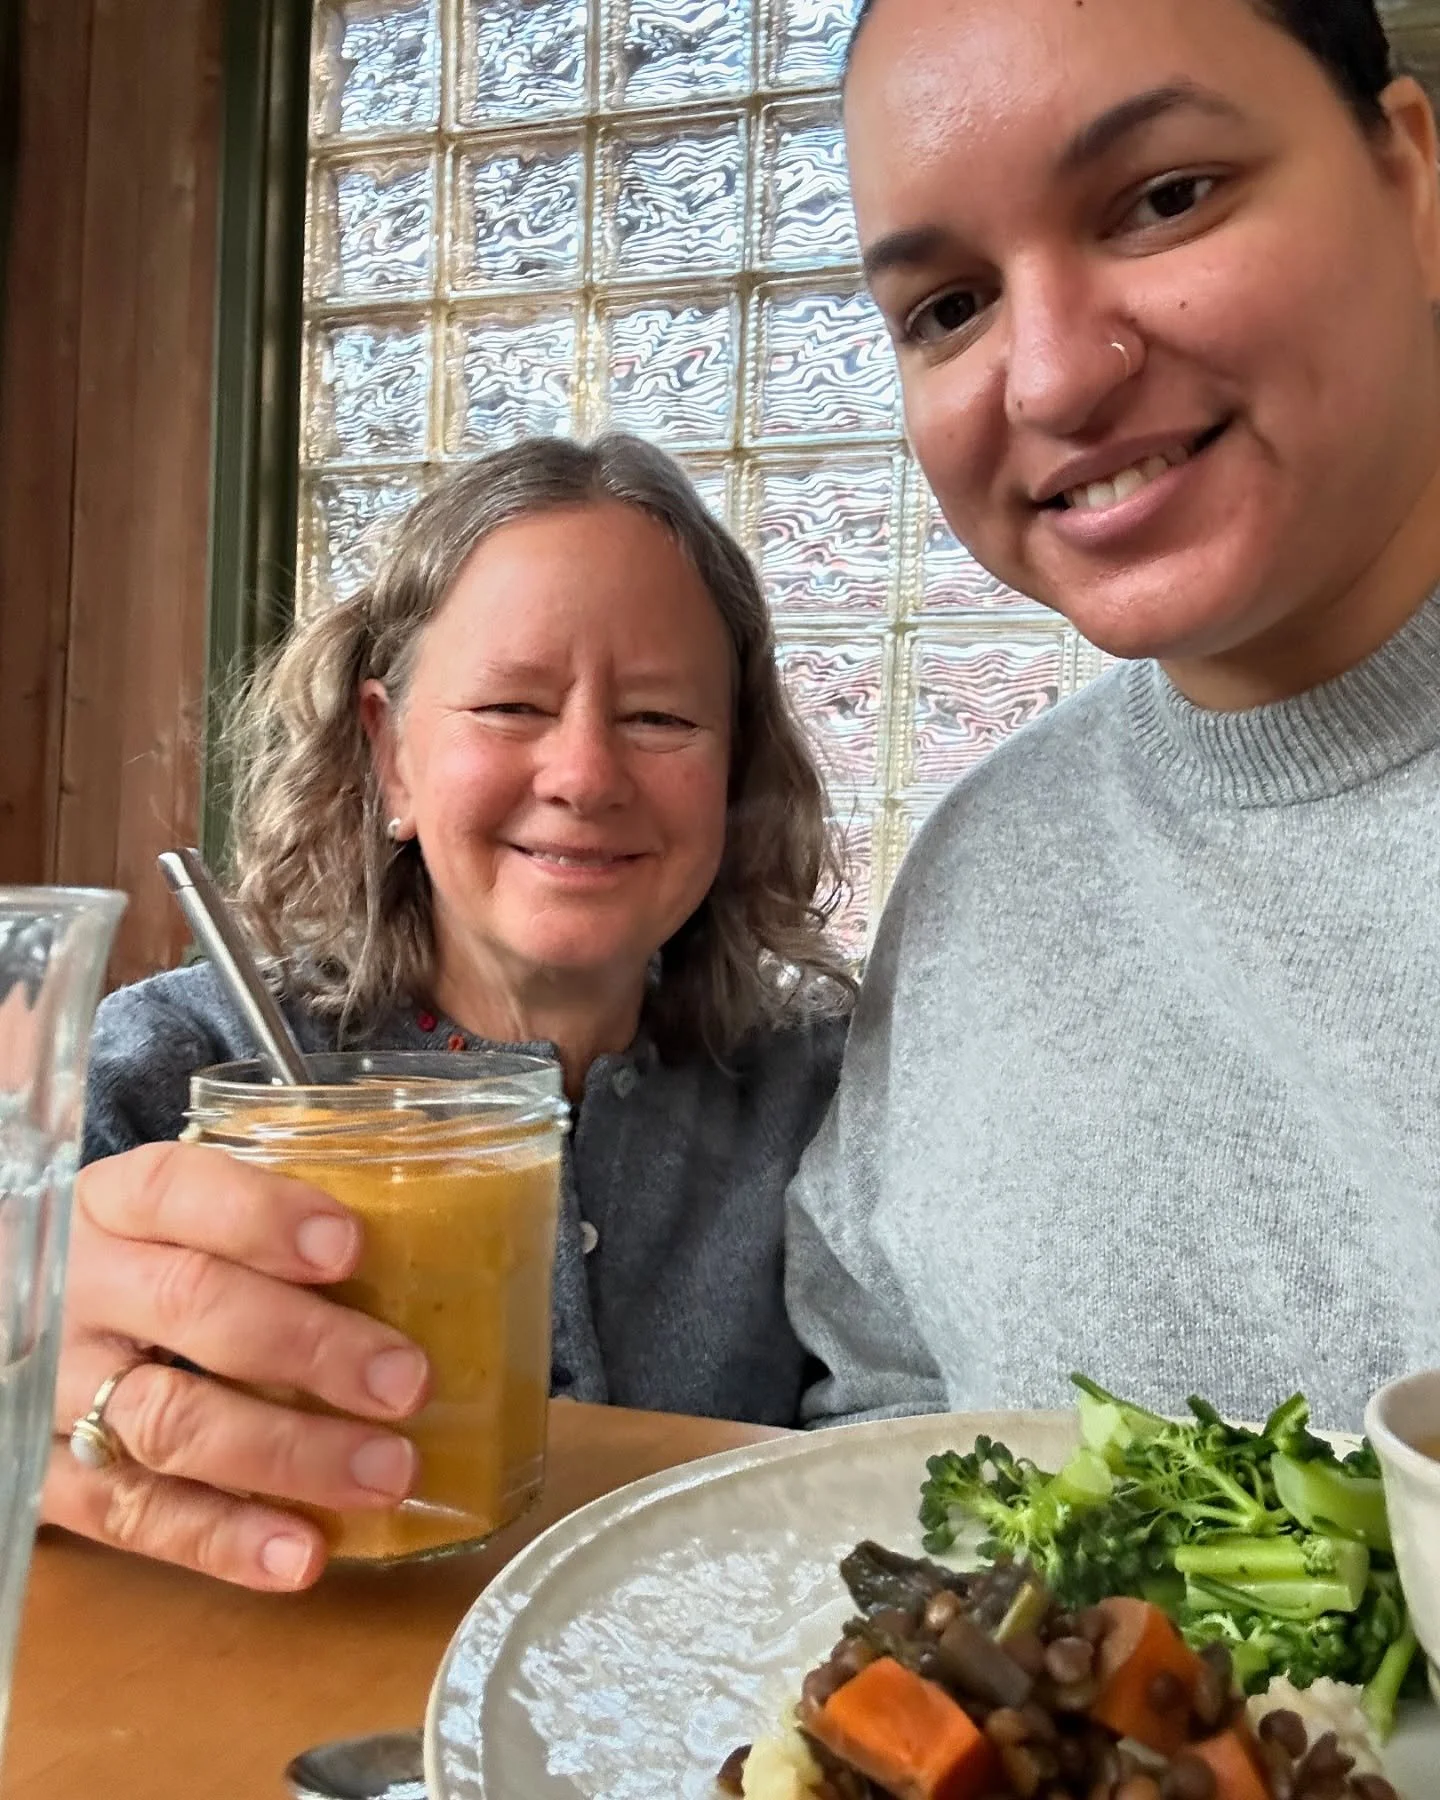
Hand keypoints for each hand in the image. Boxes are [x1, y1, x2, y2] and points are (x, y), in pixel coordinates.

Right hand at [43, 1141, 431, 1590]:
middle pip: (192, 1306)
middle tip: (406, 1382)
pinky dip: (222, 1540)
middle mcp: (77, 1289)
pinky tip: (300, 1555)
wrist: (7, 1329)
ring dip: (287, 1454)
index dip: (264, 1215)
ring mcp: (56, 1390)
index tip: (351, 1247)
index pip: (177, 1189)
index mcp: (113, 1205)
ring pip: (171, 1420)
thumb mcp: (171, 1222)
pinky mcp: (47, 1480)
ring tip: (385, 1473)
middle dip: (310, 1346)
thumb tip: (422, 1247)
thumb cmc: (136, 1267)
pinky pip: (134, 1516)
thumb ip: (259, 1228)